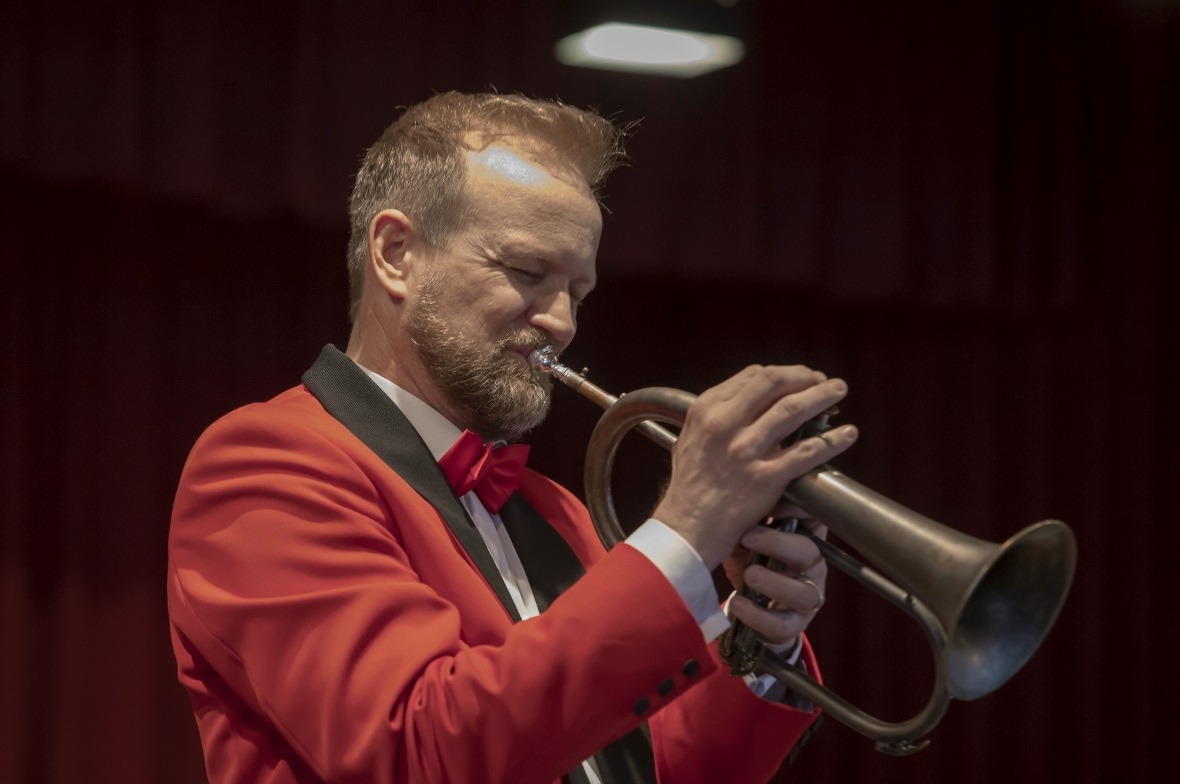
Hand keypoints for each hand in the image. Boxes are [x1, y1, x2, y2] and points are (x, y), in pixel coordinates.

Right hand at [652, 364, 856, 568]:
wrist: (687, 527)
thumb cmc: (690, 485)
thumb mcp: (690, 438)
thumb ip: (715, 416)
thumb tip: (745, 399)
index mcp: (707, 410)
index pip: (753, 376)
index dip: (782, 373)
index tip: (798, 379)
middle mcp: (725, 424)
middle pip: (774, 384)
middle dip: (805, 377)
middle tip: (822, 381)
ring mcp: (746, 450)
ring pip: (793, 410)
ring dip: (822, 397)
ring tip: (838, 391)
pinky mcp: (766, 478)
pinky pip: (807, 452)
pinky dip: (832, 440)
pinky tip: (847, 434)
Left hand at [723, 519, 828, 649]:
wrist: (750, 605)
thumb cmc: (751, 558)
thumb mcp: (750, 534)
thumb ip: (753, 517)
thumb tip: (746, 492)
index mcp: (806, 538)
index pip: (812, 518)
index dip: (792, 511)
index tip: (763, 507)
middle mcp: (813, 567)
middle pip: (809, 552)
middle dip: (777, 544)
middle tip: (747, 538)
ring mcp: (808, 598)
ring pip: (804, 594)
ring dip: (774, 584)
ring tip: (748, 576)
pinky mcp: (794, 625)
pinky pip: (783, 625)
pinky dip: (759, 616)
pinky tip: (738, 604)